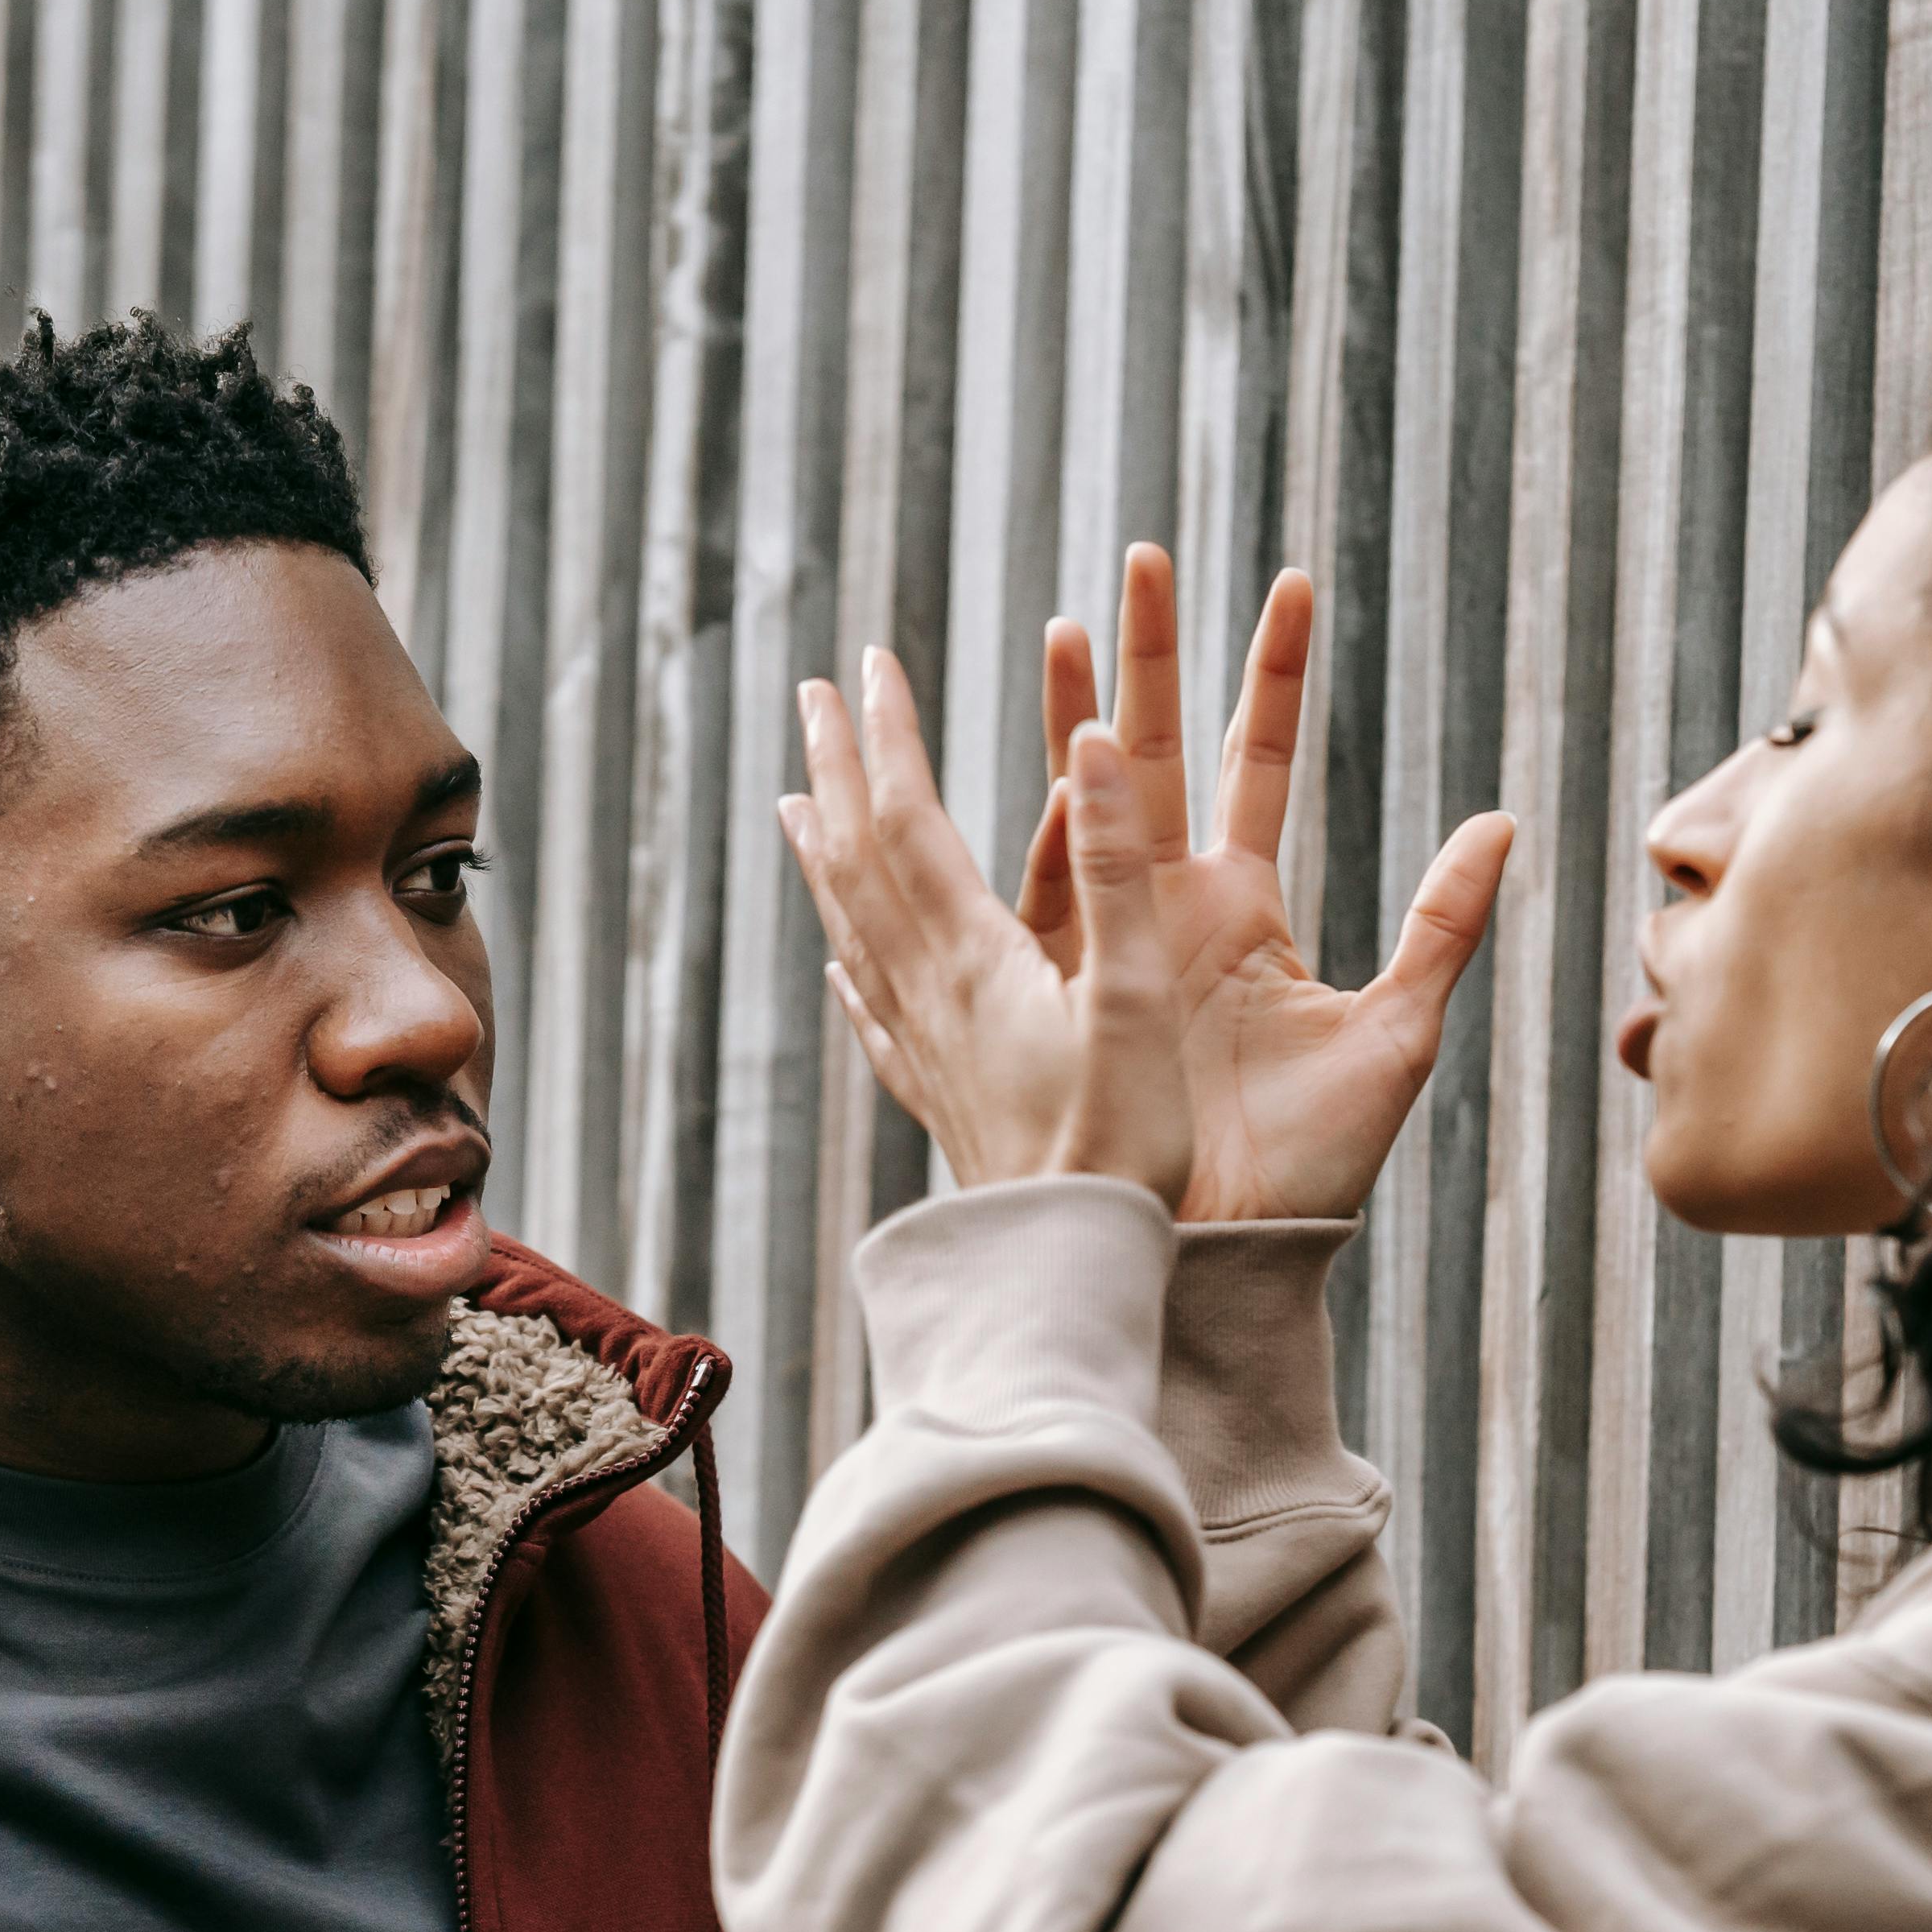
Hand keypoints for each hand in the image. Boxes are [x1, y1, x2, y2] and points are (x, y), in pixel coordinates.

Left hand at [780, 654, 1198, 1204]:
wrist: (1069, 1270)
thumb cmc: (1121, 1144)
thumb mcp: (1135, 996)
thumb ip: (1115, 869)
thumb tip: (1089, 741)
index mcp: (975, 959)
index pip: (907, 819)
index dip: (889, 735)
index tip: (868, 661)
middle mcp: (931, 996)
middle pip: (861, 862)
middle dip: (838, 769)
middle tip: (812, 698)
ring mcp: (926, 1051)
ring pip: (854, 928)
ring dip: (827, 854)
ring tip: (796, 803)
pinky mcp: (939, 1101)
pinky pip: (875, 1014)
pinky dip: (853, 964)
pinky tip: (841, 964)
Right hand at [783, 546, 1516, 1224]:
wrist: (1236, 1255)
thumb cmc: (1316, 1169)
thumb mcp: (1399, 1034)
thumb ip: (1445, 924)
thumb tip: (1502, 819)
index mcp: (1245, 908)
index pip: (1258, 759)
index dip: (1272, 671)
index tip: (1289, 580)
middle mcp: (1170, 907)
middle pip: (1160, 748)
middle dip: (1151, 650)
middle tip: (1144, 554)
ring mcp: (1109, 941)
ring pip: (1091, 798)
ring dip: (1079, 709)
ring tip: (1064, 621)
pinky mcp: (1068, 989)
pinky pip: (1053, 886)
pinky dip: (1054, 819)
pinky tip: (1061, 756)